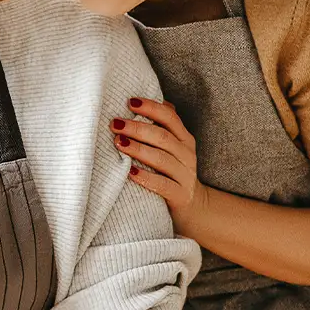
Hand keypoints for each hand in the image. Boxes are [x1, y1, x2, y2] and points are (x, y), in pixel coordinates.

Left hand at [112, 96, 207, 230]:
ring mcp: (185, 176)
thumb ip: (163, 127)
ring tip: (118, 143)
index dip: (151, 108)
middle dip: (137, 128)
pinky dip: (146, 178)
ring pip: (162, 159)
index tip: (129, 102)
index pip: (170, 118)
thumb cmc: (173, 172)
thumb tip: (147, 101)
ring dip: (138, 149)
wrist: (193, 207)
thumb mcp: (173, 148)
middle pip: (163, 137)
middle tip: (115, 124)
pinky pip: (162, 185)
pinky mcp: (180, 196)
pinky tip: (130, 172)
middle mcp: (187, 155)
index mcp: (184, 139)